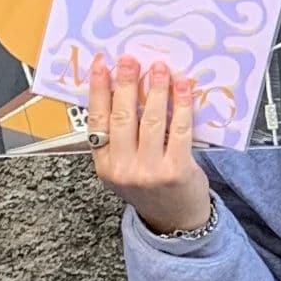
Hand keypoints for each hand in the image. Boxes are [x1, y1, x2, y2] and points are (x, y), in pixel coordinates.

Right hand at [85, 56, 213, 238]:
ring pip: (150, 120)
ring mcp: (148, 171)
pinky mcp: (175, 170)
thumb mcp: (124, 168)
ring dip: (155, 89)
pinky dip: (181, 105)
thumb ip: (121, 137)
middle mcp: (122, 169)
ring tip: (160, 68)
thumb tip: (126, 89)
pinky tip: (183, 88)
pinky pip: (178, 130)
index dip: (99, 90)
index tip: (101, 65)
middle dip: (126, 83)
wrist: (175, 221)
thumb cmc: (150, 187)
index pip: (96, 121)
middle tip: (130, 59)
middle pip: (122, 116)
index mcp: (104, 165)